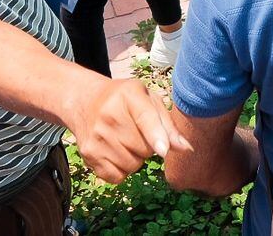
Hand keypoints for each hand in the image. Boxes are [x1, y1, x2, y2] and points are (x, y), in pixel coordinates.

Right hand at [68, 78, 189, 183]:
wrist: (85, 101)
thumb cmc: (125, 101)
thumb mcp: (148, 101)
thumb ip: (168, 125)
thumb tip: (186, 149)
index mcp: (129, 95)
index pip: (145, 117)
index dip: (156, 135)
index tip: (163, 151)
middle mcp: (109, 115)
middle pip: (144, 149)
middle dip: (148, 146)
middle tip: (137, 131)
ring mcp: (96, 136)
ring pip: (132, 165)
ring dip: (136, 159)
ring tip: (126, 140)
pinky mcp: (88, 154)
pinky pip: (117, 177)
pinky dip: (122, 170)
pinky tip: (116, 152)